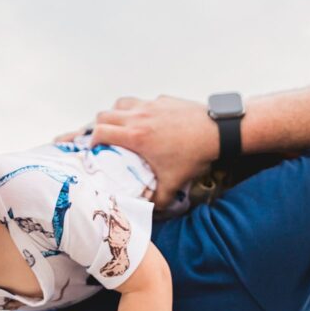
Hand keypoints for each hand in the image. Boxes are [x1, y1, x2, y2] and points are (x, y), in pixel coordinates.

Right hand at [53, 95, 218, 209]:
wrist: (218, 131)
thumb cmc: (194, 155)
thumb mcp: (174, 183)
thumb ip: (157, 199)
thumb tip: (148, 211)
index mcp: (136, 136)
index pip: (99, 132)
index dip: (91, 141)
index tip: (94, 150)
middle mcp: (138, 116)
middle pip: (104, 115)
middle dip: (98, 127)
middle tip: (102, 139)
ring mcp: (151, 105)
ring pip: (121, 103)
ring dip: (115, 114)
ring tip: (120, 127)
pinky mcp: (163, 100)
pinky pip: (142, 102)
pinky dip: (137, 110)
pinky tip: (147, 122)